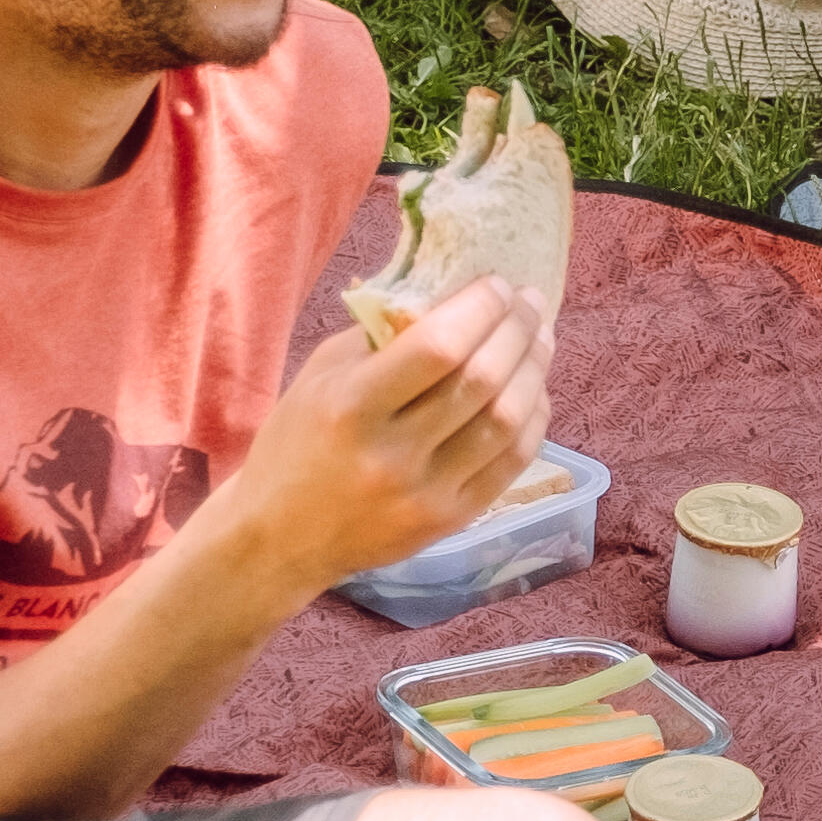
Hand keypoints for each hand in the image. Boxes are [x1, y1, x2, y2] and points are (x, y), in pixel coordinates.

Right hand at [254, 275, 550, 581]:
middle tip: (530, 301)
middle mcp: (392, 454)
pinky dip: (533, 418)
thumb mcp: (320, 375)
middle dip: (516, 330)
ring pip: (506, 421)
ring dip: (533, 370)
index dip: (479, 309)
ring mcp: (426, 493)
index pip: (437, 347)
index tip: (497, 284)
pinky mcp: (450, 520)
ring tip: (540, 339)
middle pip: (481, 380)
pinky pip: (512, 461)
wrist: (281, 536)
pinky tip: (534, 390)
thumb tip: (450, 294)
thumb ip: (381, 335)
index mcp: (351, 407)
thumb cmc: (297, 442)